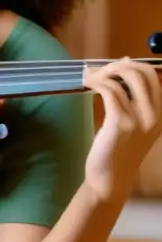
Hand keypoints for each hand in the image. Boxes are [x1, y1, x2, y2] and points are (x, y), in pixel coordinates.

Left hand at [83, 59, 161, 203]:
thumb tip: (125, 62)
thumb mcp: (133, 122)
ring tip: (88, 76)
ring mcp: (139, 119)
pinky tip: (86, 83)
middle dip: (116, 65)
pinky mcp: (120, 123)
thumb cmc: (118, 150)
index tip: (112, 67)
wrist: (110, 179)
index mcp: (161, 113)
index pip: (152, 75)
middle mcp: (155, 115)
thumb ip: (132, 97)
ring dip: (102, 72)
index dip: (131, 65)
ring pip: (123, 78)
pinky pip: (109, 90)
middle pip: (140, 72)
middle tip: (97, 71)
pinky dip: (95, 82)